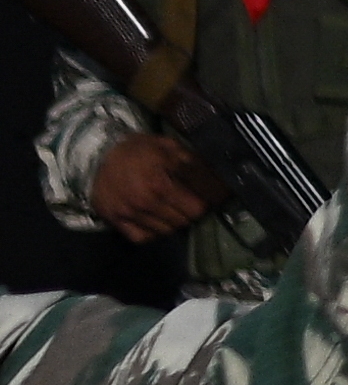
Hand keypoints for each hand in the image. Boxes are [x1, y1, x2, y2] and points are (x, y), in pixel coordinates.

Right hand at [74, 136, 206, 249]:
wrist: (94, 154)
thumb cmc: (135, 150)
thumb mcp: (167, 147)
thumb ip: (191, 164)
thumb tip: (216, 181)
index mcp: (160, 185)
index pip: (196, 209)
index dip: (204, 204)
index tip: (204, 199)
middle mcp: (144, 203)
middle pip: (183, 222)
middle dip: (189, 213)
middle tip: (186, 202)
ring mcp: (128, 214)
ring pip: (165, 232)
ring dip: (172, 222)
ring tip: (169, 209)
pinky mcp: (114, 220)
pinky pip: (142, 238)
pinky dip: (152, 232)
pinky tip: (153, 219)